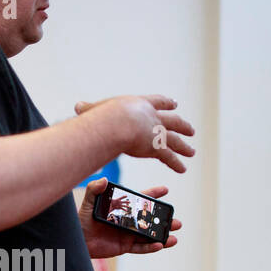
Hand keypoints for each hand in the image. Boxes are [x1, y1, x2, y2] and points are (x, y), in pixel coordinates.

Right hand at [74, 94, 195, 171]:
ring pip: (175, 140)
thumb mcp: (96, 109)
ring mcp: (157, 132)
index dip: (166, 103)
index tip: (175, 104)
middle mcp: (153, 117)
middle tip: (191, 129)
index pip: (158, 101)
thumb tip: (78, 107)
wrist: (117, 122)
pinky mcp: (157, 147)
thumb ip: (89, 109)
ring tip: (192, 151)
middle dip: (182, 125)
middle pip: (172, 120)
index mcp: (141, 105)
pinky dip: (176, 163)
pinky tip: (183, 169)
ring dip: (184, 146)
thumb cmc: (104, 115)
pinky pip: (169, 157)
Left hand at [79, 178, 181, 257]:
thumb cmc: (82, 218)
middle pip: (150, 220)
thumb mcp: (88, 202)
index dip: (153, 195)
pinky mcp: (124, 246)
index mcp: (123, 208)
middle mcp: (128, 221)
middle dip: (164, 220)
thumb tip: (104, 180)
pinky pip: (140, 248)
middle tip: (176, 221)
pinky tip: (159, 245)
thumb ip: (94, 189)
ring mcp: (128, 234)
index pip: (141, 200)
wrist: (77, 238)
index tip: (165, 190)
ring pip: (149, 235)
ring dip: (162, 236)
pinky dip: (150, 247)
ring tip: (174, 237)